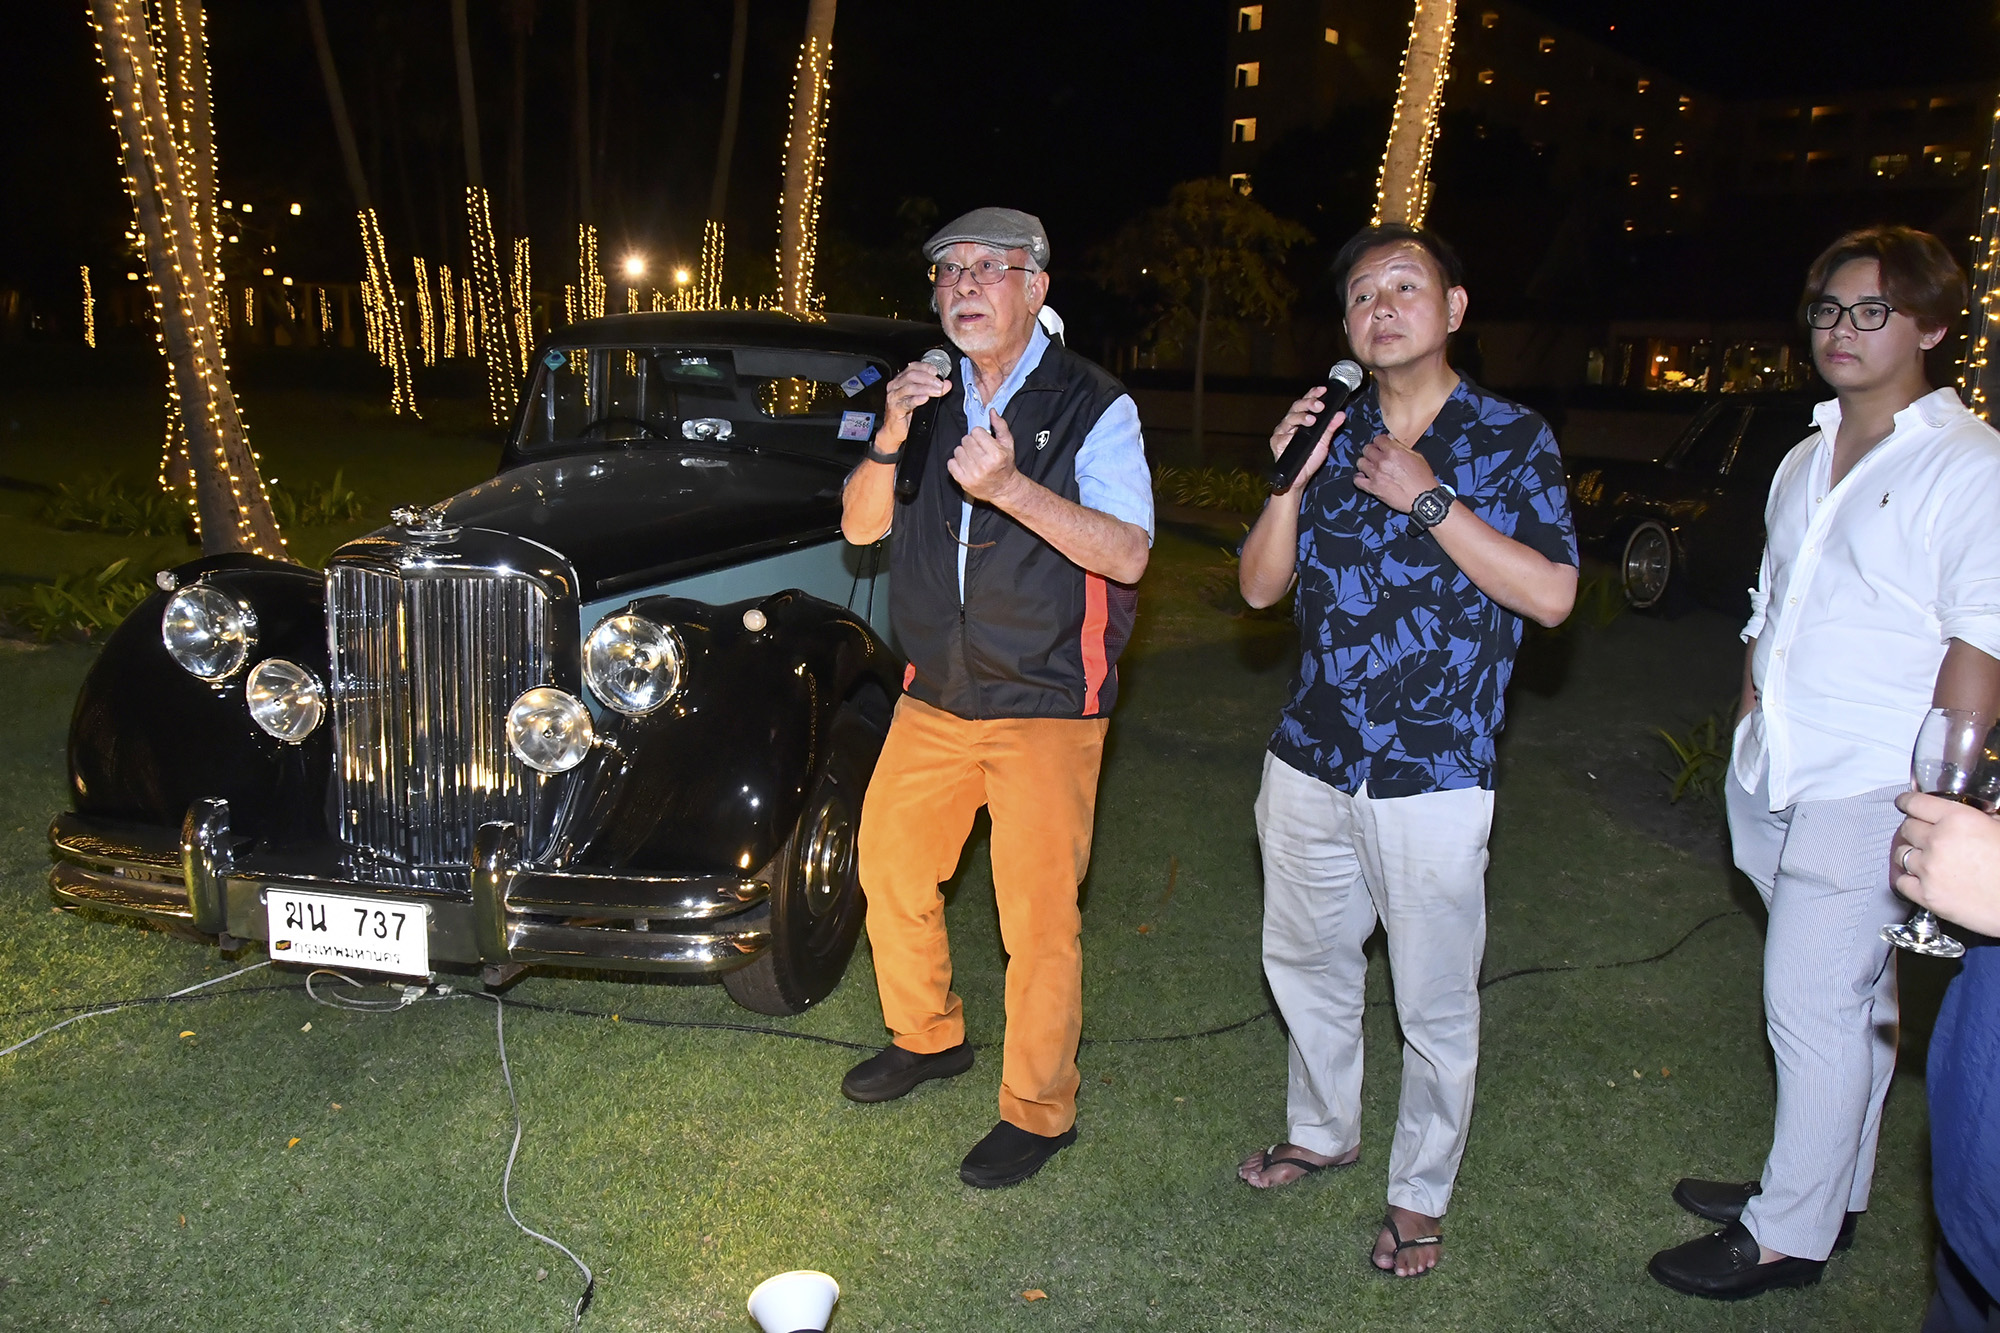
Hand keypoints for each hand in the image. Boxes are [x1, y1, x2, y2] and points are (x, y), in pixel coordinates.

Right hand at [870, 359, 949, 455]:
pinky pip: (906, 402)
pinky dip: (916, 399)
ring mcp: (893, 397)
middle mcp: (895, 386)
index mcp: (900, 379)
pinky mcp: (894, 409)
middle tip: (940, 384)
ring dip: (926, 388)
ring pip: (909, 388)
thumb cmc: (906, 413)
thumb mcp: (921, 398)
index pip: (912, 367)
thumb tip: (947, 384)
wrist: (894, 430)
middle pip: (911, 376)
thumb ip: (933, 389)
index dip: (925, 367)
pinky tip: (925, 398)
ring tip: (937, 391)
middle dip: (928, 379)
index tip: (936, 371)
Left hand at [947, 409, 1022, 503]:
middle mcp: (984, 465)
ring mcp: (972, 474)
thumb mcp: (1008, 444)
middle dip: (972, 443)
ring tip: (973, 458)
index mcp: (996, 454)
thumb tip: (991, 411)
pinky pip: (951, 464)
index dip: (980, 434)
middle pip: (966, 440)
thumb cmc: (1005, 465)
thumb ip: (1000, 426)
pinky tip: (966, 465)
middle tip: (979, 450)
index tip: (984, 441)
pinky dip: (956, 463)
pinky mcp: (963, 481)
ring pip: (957, 451)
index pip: (976, 431)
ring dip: (964, 452)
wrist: (1004, 488)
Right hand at [1267, 389, 1344, 497]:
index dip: (1314, 394)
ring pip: (1289, 418)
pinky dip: (1289, 434)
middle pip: (1297, 406)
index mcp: (1302, 420)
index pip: (1307, 402)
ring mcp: (1282, 432)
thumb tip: (1341, 414)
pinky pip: (1282, 435)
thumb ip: (1330, 428)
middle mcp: (1291, 423)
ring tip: (1311, 420)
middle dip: (1308, 403)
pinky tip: (1295, 435)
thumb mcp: (1324, 443)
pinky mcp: (1276, 442)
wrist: (1299, 479)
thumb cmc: (1309, 460)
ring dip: (1301, 417)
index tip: (1323, 390)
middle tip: (1319, 406)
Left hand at [1354, 434, 1439, 513]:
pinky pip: (1357, 481)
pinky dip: (1359, 478)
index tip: (1381, 445)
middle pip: (1367, 449)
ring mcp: (1376, 475)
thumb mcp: (1417, 457)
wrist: (1423, 498)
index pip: (1378, 439)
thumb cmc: (1423, 478)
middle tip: (1376, 456)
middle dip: (1371, 451)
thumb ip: (1401, 446)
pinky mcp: (1373, 488)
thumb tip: (1390, 438)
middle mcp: (1383, 461)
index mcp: (1394, 452)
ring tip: (1371, 467)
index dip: (1380, 442)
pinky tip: (1364, 477)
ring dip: (1365, 463)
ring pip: (1360, 463)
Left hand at [1893, 790, 1999, 936]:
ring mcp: (1929, 869)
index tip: (1903, 803)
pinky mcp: (1927, 895)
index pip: (1916, 803)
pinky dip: (1908, 880)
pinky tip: (1920, 879)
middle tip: (1923, 836)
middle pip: (1907, 828)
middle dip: (1914, 830)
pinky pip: (1901, 882)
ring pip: (1901, 854)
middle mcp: (1938, 841)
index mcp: (1958, 819)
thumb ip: (1977, 819)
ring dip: (1911, 854)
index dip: (1907, 802)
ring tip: (1925, 859)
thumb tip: (1966, 816)